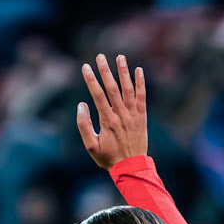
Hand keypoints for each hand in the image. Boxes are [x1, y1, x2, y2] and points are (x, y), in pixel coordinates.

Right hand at [77, 52, 148, 169]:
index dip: (91, 80)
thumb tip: (81, 105)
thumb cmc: (108, 157)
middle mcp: (121, 115)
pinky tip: (139, 71)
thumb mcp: (90, 146)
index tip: (85, 67)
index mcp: (107, 121)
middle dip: (105, 71)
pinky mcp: (142, 117)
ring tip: (120, 57)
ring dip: (124, 72)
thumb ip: (84, 126)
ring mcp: (133, 115)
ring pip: (128, 90)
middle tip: (100, 56)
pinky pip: (142, 97)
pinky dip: (141, 84)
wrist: (131, 167)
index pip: (98, 95)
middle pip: (112, 89)